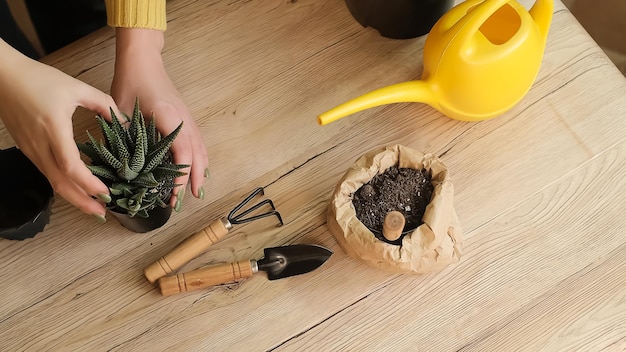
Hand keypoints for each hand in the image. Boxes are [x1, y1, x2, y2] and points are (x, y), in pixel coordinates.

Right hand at [0, 39, 116, 219]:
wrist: (3, 76)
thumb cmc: (39, 79)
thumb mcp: (76, 87)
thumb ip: (104, 103)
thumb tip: (124, 121)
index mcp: (54, 129)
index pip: (70, 166)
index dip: (88, 183)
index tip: (106, 193)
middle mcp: (40, 144)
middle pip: (61, 183)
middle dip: (82, 202)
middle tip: (102, 213)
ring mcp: (31, 149)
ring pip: (53, 181)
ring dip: (73, 196)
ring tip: (94, 206)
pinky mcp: (27, 149)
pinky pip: (47, 173)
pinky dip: (63, 184)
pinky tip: (77, 188)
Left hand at [111, 28, 208, 210]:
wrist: (143, 60)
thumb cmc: (132, 82)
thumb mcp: (122, 110)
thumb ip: (125, 137)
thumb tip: (123, 164)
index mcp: (170, 118)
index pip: (183, 152)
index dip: (181, 175)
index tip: (175, 193)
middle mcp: (184, 120)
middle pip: (198, 154)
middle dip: (195, 179)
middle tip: (188, 200)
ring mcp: (188, 118)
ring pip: (201, 149)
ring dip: (200, 170)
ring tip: (196, 190)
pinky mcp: (186, 118)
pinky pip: (198, 142)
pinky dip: (200, 158)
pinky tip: (196, 168)